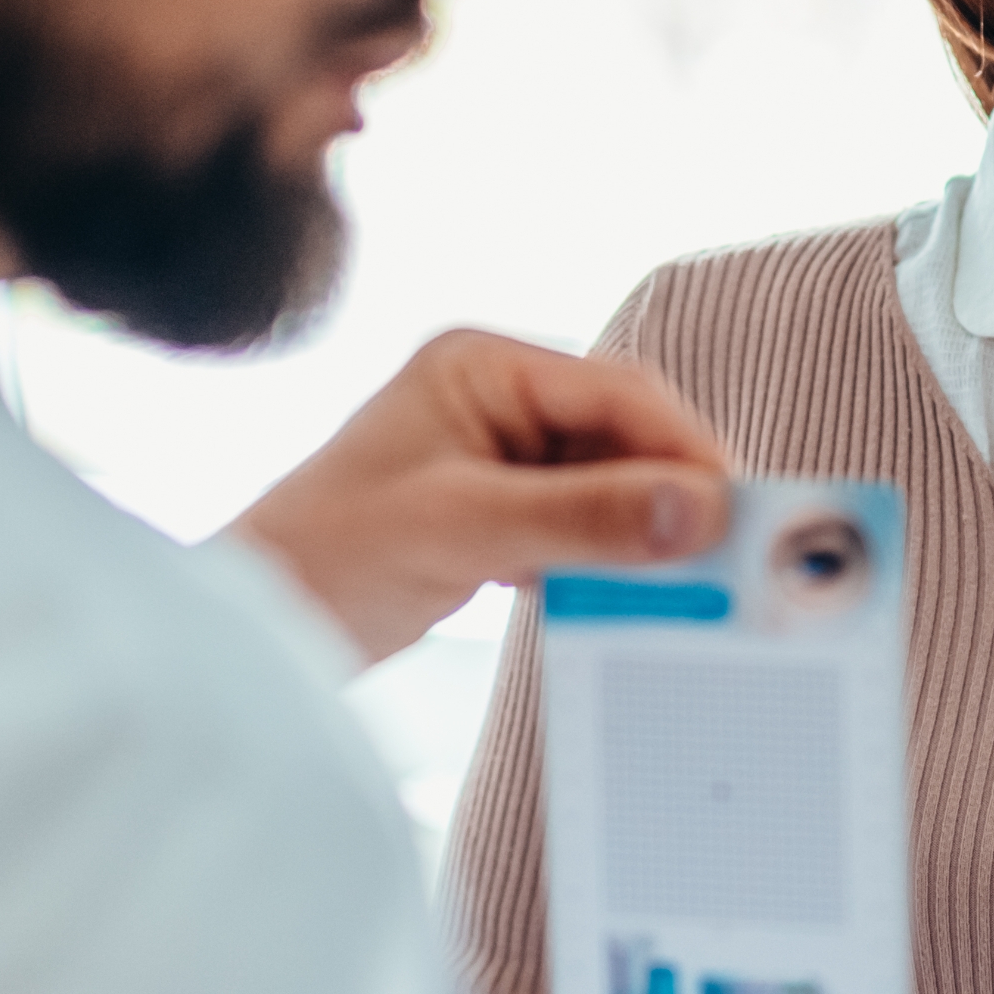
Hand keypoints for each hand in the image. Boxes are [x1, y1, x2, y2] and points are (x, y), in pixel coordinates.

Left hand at [227, 329, 734, 666]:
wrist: (254, 629)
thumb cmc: (326, 557)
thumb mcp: (464, 530)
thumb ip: (583, 518)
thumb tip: (695, 511)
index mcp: (480, 364)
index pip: (618, 391)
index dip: (686, 449)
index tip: (739, 511)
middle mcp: (493, 397)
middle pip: (623, 436)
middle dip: (672, 494)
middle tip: (734, 557)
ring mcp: (495, 456)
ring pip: (609, 486)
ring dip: (643, 534)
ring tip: (692, 586)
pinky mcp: (495, 513)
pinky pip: (580, 527)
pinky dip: (608, 562)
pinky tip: (627, 598)